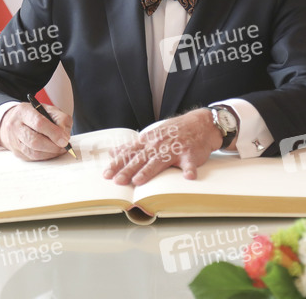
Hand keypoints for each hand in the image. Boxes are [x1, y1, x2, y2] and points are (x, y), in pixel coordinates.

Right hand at [0, 103, 71, 160]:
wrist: (16, 121)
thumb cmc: (36, 115)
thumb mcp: (50, 110)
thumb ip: (61, 119)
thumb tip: (65, 136)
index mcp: (24, 112)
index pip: (39, 123)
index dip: (54, 133)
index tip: (65, 139)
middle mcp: (15, 126)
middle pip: (35, 141)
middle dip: (53, 146)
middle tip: (65, 146)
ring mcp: (14, 141)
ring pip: (34, 153)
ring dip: (51, 153)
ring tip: (60, 149)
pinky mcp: (16, 152)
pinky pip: (33, 158)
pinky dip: (46, 156)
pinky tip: (52, 152)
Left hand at [103, 109, 223, 185]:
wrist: (199, 124)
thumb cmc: (173, 132)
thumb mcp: (151, 135)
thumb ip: (132, 147)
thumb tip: (113, 153)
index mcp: (148, 142)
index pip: (129, 154)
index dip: (117, 164)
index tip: (106, 174)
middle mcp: (159, 145)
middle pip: (141, 159)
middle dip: (128, 170)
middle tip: (117, 181)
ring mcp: (175, 149)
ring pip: (159, 161)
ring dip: (149, 171)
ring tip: (139, 180)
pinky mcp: (190, 154)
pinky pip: (190, 163)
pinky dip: (190, 169)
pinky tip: (189, 176)